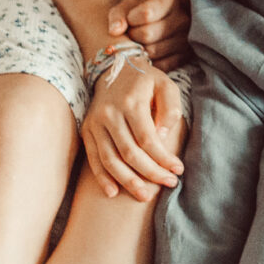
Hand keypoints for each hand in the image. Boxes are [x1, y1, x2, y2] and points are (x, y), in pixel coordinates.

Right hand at [81, 58, 185, 201]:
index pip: (148, 138)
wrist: (113, 67)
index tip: (177, 170)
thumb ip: (170, 108)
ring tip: (144, 196)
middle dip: (150, 173)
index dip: (163, 158)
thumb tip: (165, 136)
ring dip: (127, 181)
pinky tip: (113, 192)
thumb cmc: (145, 79)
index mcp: (131, 102)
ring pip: (110, 159)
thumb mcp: (166, 84)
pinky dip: (102, 177)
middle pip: (130, 152)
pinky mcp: (87, 130)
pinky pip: (93, 158)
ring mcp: (95, 123)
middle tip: (168, 184)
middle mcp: (109, 114)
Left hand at [107, 0, 191, 70]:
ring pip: (153, 52)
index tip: (129, 20)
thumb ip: (118, 15)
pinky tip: (145, 55)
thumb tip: (114, 31)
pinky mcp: (183, 58)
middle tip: (131, 35)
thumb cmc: (142, 13)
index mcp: (169, 3)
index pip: (146, 13)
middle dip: (132, 37)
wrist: (164, 21)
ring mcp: (185, 40)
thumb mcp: (129, 7)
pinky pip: (160, 65)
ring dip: (139, 51)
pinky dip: (148, 63)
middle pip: (147, 34)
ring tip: (138, 44)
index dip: (131, 19)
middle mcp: (181, 21)